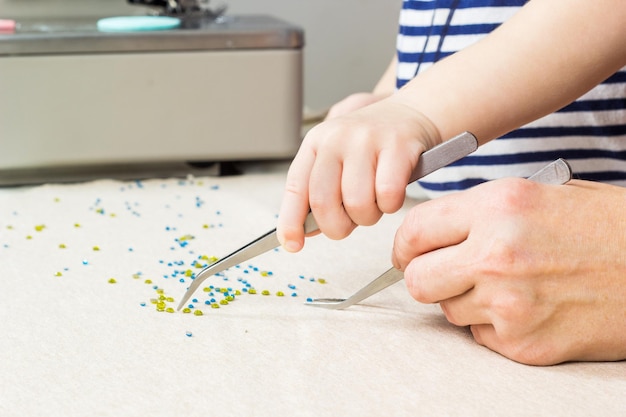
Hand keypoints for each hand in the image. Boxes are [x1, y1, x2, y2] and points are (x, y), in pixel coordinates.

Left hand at [277, 96, 440, 251]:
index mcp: (316, 143)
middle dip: (336, 226)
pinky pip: (387, 195)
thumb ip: (320, 193)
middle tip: (349, 223)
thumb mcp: (337, 160)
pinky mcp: (397, 146)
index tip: (293, 244)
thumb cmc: (371, 144)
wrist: (410, 113)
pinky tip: (392, 195)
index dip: (291, 221)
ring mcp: (366, 140)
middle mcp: (336, 138)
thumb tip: (305, 232)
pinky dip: (390, 206)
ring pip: (357, 203)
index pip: (296, 188)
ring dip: (367, 217)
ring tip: (374, 204)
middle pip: (323, 201)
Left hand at [392, 178, 625, 364]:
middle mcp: (496, 253)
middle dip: (425, 278)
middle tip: (445, 274)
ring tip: (507, 286)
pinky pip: (480, 335)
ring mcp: (510, 302)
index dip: (404, 246)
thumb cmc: (603, 226)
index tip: (407, 255)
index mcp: (498, 206)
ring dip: (464, 300)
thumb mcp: (536, 195)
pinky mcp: (525, 343)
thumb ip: (478, 214)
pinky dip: (495, 325)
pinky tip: (529, 307)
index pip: (414, 230)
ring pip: (448, 310)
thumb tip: (431, 236)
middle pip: (417, 280)